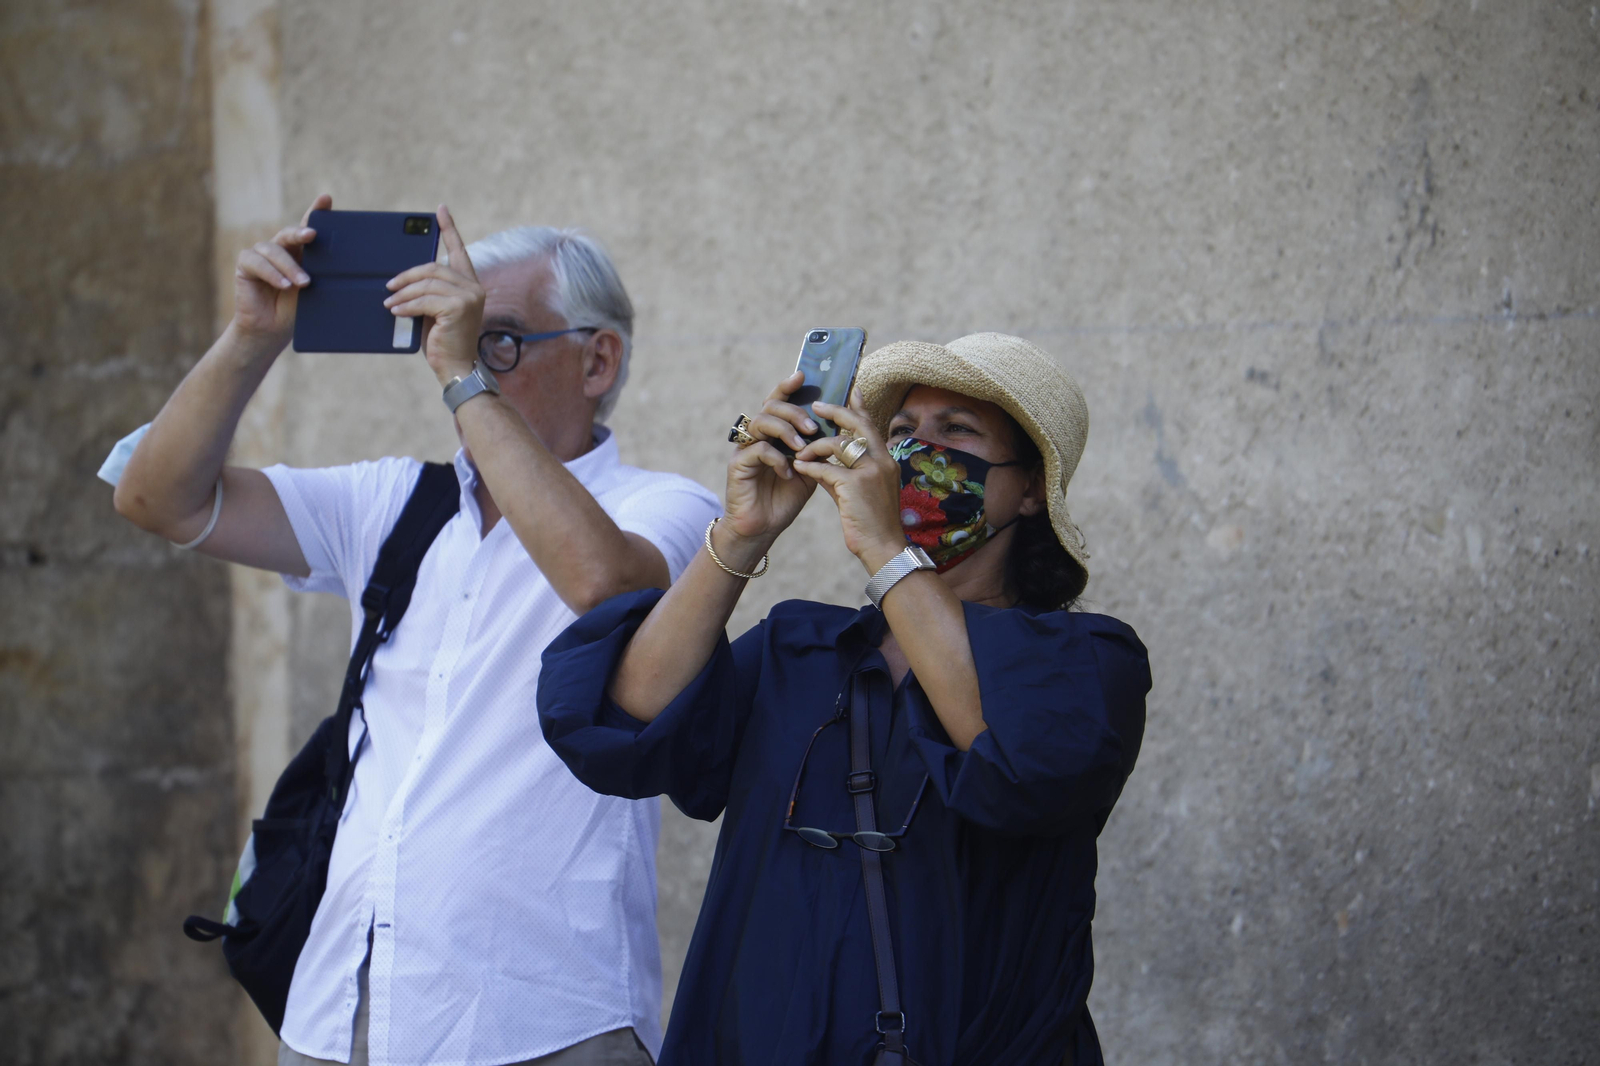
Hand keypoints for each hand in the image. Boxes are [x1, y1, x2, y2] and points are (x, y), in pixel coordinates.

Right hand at [230, 193, 329, 345]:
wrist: (272, 330)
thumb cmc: (296, 310)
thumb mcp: (314, 291)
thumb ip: (320, 274)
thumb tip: (343, 266)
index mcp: (300, 252)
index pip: (308, 227)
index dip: (316, 211)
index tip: (326, 198)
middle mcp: (280, 248)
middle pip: (290, 234)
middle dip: (301, 233)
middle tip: (312, 235)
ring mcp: (261, 255)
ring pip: (274, 250)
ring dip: (289, 266)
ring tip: (304, 284)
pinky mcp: (245, 265)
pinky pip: (257, 262)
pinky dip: (271, 273)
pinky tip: (283, 285)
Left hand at [384, 204, 485, 385]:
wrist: (455, 367)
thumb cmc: (443, 341)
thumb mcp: (434, 311)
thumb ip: (429, 292)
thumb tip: (401, 280)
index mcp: (469, 284)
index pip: (458, 251)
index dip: (449, 229)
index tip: (439, 210)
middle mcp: (473, 287)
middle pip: (433, 268)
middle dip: (407, 275)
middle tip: (389, 285)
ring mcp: (468, 297)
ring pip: (426, 284)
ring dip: (402, 293)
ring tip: (388, 302)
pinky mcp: (459, 308)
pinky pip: (424, 300)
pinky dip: (406, 306)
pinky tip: (395, 311)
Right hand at [718, 373, 820, 561]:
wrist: (764, 528)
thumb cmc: (785, 498)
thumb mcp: (810, 469)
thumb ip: (819, 448)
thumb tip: (841, 427)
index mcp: (775, 433)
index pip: (779, 401)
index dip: (787, 386)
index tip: (803, 376)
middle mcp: (758, 436)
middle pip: (771, 406)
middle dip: (794, 412)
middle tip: (813, 427)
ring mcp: (746, 448)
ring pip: (762, 421)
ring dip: (786, 430)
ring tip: (802, 446)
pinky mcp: (738, 465)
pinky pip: (758, 449)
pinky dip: (776, 458)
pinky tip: (788, 472)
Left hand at [792, 393, 906, 573]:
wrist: (883, 548)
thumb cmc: (870, 523)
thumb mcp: (858, 492)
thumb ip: (843, 473)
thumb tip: (821, 460)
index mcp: (886, 461)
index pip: (872, 426)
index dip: (860, 407)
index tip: (852, 390)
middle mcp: (882, 461)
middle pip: (858, 424)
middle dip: (836, 411)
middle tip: (816, 406)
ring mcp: (871, 471)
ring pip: (838, 443)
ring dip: (815, 446)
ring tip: (800, 452)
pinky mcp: (856, 485)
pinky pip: (826, 467)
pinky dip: (810, 466)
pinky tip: (799, 467)